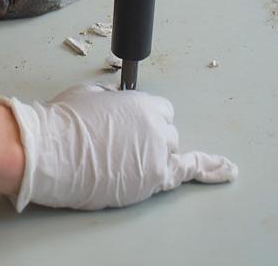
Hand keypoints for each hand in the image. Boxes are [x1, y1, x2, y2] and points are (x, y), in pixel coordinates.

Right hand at [0, 83, 236, 210]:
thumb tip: (114, 104)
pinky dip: (208, 170)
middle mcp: (156, 130)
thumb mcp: (88, 95)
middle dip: (148, 136)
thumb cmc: (63, 122)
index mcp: (142, 104)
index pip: (160, 110)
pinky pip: (186, 173)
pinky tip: (225, 169)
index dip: (145, 117)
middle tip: (119, 142)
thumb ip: (111, 100)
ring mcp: (157, 158)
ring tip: (132, 159)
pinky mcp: (151, 183)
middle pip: (167, 133)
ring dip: (155, 154)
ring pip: (171, 153)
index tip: (130, 124)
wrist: (52, 152)